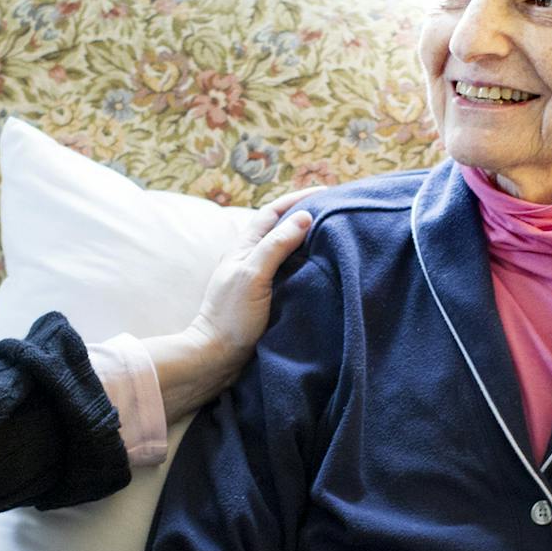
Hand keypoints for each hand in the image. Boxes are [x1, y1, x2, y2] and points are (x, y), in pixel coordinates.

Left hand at [144, 188, 317, 421]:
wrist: (216, 358)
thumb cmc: (231, 317)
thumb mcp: (253, 276)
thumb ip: (275, 246)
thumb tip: (303, 217)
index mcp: (243, 248)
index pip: (272, 212)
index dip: (297, 199)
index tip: (326, 192)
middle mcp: (249, 259)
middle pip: (279, 227)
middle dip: (305, 215)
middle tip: (336, 210)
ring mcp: (256, 279)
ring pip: (284, 250)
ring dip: (306, 239)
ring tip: (334, 235)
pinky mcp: (264, 299)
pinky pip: (288, 272)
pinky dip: (305, 263)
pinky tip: (321, 268)